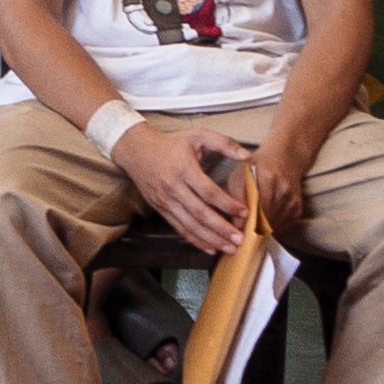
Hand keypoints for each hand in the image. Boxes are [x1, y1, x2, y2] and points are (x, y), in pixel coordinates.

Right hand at [113, 108, 262, 249]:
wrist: (136, 150)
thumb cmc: (170, 143)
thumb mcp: (198, 135)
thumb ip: (224, 143)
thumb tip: (246, 155)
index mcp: (185, 169)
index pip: (209, 192)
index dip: (227, 204)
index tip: (244, 213)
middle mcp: (174, 188)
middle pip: (200, 213)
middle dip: (221, 228)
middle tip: (239, 239)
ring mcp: (166, 201)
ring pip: (190, 225)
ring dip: (210, 239)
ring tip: (229, 248)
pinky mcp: (161, 209)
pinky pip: (180, 228)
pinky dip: (195, 240)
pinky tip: (210, 248)